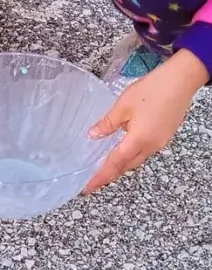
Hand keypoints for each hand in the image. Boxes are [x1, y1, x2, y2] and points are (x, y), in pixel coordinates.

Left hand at [84, 49, 205, 192]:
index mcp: (139, 140)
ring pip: (136, 160)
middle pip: (127, 166)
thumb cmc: (152, 90)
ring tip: (103, 167)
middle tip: (92, 180)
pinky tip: (120, 150)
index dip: (100, 177)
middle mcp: (152, 146)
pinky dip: (130, 155)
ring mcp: (160, 142)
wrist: (180, 81)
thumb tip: (93, 136)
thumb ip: (108, 123)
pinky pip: (144, 151)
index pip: (115, 164)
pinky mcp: (164, 136)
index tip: (88, 188)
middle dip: (109, 174)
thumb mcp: (123, 105)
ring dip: (120, 165)